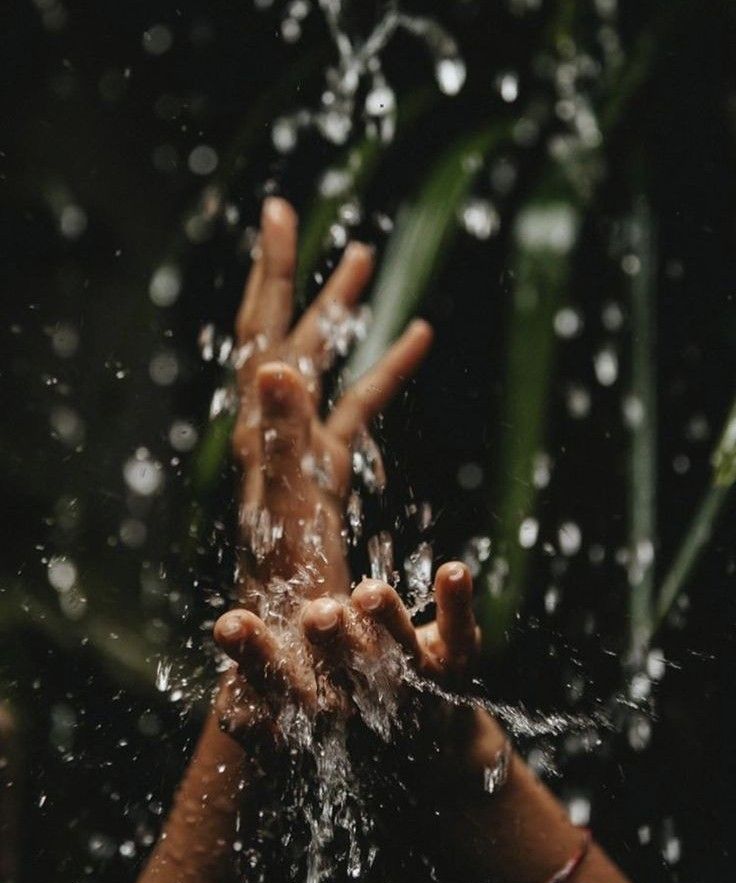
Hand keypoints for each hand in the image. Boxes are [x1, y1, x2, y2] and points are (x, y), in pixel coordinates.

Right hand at [213, 561, 506, 781]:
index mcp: (321, 712)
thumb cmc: (344, 712)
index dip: (256, 658)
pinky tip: (453, 570)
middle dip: (331, 645)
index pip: (283, 686)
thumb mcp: (299, 708)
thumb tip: (229, 707)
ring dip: (388, 622)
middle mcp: (369, 705)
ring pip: (401, 653)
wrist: (430, 754)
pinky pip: (459, 632)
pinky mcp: (455, 663)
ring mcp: (416, 684)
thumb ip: (262, 693)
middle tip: (317, 615)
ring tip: (370, 593)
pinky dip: (456, 603)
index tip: (229, 623)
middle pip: (346, 675)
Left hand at [231, 197, 432, 598]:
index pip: (264, 331)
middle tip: (304, 218)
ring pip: (322, 364)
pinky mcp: (323, 469)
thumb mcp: (284, 508)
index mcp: (262, 425)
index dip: (272, 271)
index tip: (280, 212)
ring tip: (368, 264)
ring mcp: (298, 446)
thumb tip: (273, 362)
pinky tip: (414, 345)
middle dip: (302, 277)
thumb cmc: (284, 583)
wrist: (288, 636)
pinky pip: (356, 408)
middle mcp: (273, 428)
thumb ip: (278, 438)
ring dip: (345, 314)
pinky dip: (382, 374)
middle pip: (287, 335)